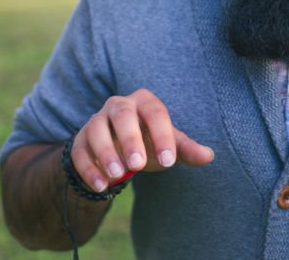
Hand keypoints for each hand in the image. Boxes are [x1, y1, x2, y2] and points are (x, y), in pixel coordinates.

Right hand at [70, 89, 213, 192]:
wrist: (118, 150)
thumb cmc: (149, 142)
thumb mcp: (168, 145)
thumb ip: (186, 150)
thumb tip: (208, 156)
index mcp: (144, 102)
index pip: (155, 112)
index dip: (162, 135)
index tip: (169, 161)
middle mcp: (119, 106)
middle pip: (122, 114)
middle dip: (130, 139)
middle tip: (138, 165)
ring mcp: (96, 121)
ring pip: (96, 129)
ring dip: (106, 152)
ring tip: (119, 175)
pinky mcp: (80, 140)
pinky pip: (79, 150)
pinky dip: (88, 168)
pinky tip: (102, 186)